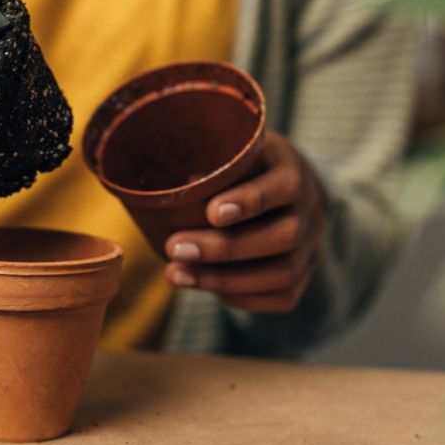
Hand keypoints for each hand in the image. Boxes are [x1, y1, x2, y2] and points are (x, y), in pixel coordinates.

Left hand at [162, 132, 326, 313]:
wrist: (283, 186)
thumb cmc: (238, 164)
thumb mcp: (226, 148)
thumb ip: (197, 159)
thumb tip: (131, 177)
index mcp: (292, 168)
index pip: (285, 187)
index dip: (251, 202)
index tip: (210, 212)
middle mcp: (311, 208)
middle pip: (284, 236)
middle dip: (225, 248)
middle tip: (174, 248)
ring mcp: (313, 244)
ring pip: (282, 273)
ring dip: (225, 280)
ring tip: (177, 275)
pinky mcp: (305, 273)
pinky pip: (281, 296)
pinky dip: (240, 297)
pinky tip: (204, 287)